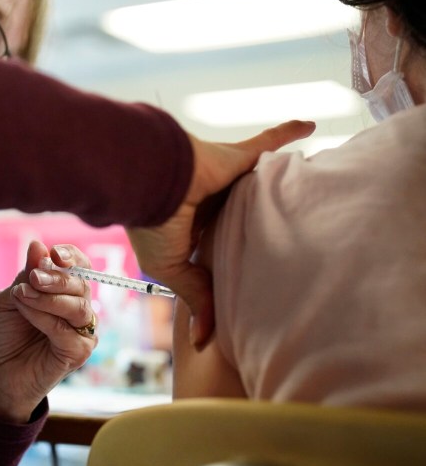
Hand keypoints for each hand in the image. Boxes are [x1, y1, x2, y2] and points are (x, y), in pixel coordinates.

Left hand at [0, 241, 95, 422]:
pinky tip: (25, 312)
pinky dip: (44, 317)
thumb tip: (37, 245)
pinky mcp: (79, 353)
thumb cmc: (6, 335)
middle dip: (56, 278)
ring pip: (77, 306)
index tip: (54, 253)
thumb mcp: (11, 297)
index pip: (80, 267)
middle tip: (33, 277)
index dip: (71, 256)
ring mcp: (82, 332)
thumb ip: (27, 275)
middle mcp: (79, 309)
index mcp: (67, 292)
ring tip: (21, 295)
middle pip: (81, 284)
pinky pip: (66, 330)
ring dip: (47, 298)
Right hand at [126, 120, 315, 346]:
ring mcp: (226, 181)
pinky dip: (288, 131)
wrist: (150, 182)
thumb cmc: (154, 227)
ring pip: (261, 185)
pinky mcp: (236, 158)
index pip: (220, 248)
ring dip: (283, 185)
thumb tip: (205, 340)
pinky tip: (311, 125)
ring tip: (315, 195)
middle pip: (245, 218)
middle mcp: (212, 206)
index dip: (234, 261)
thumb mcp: (172, 269)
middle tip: (294, 243)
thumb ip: (197, 297)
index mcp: (193, 232)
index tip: (257, 282)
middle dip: (263, 226)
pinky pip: (268, 142)